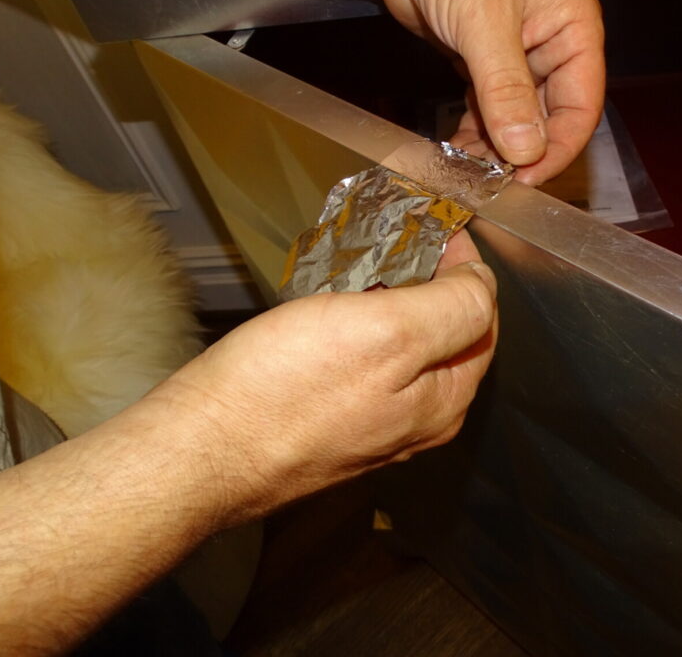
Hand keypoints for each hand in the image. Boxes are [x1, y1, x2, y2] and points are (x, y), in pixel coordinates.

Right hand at [150, 231, 495, 525]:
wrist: (198, 451)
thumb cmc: (288, 389)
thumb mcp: (389, 334)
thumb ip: (452, 308)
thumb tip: (482, 284)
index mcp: (445, 402)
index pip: (483, 323)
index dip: (467, 271)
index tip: (437, 230)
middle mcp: (417, 423)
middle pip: (445, 340)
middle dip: (431, 286)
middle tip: (399, 240)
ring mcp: (372, 429)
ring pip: (402, 354)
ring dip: (393, 306)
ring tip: (364, 266)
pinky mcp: (328, 427)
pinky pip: (362, 369)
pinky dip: (359, 330)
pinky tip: (332, 309)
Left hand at [367, 0, 605, 184]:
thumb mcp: (485, 21)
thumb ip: (506, 89)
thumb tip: (526, 147)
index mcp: (572, 27)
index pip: (582, 104)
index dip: (558, 146)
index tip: (529, 177)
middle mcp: (549, 44)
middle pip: (549, 116)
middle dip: (522, 151)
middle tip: (493, 181)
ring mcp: (515, 54)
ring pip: (515, 117)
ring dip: (495, 146)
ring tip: (470, 170)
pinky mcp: (481, 60)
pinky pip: (487, 107)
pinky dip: (474, 130)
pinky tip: (459, 149)